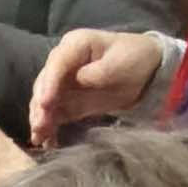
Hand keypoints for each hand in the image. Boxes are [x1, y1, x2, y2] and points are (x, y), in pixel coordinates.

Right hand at [29, 26, 168, 145]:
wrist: (147, 71)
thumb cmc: (134, 59)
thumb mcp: (120, 63)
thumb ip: (97, 72)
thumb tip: (77, 81)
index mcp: (75, 45)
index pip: (56, 64)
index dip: (49, 84)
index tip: (46, 104)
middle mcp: (63, 62)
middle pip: (44, 84)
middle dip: (40, 106)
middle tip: (40, 126)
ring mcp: (63, 82)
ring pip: (44, 101)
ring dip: (40, 119)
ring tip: (40, 137)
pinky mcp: (68, 101)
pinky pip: (54, 114)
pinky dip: (49, 127)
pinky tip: (47, 141)